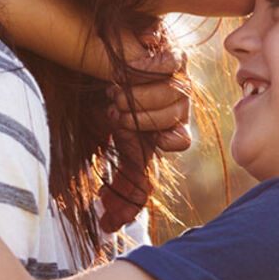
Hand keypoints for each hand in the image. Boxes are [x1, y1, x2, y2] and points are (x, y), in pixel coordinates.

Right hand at [96, 44, 193, 233]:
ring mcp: (178, 77)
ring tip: (115, 91)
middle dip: (142, 115)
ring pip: (176, 92)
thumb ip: (124, 178)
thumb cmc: (109, 105)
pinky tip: (127, 70)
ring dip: (142, 95)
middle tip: (115, 110)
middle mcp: (177, 104)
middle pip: (177, 115)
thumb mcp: (118, 142)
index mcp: (169, 128)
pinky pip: (173, 62)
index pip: (179, 141)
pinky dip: (148, 68)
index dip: (158, 138)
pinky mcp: (173, 51)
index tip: (129, 133)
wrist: (99, 64)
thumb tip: (113, 227)